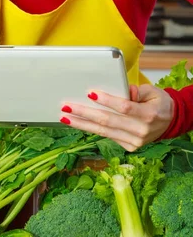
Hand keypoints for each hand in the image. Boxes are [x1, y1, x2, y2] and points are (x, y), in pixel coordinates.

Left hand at [59, 84, 173, 151]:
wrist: (170, 121)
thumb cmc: (159, 103)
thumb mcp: (152, 91)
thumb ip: (136, 91)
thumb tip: (121, 90)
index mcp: (148, 115)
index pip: (124, 107)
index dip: (107, 101)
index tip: (90, 93)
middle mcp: (140, 131)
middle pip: (108, 121)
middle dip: (84, 113)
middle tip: (66, 107)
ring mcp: (134, 142)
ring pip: (103, 131)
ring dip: (81, 124)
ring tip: (65, 117)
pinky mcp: (129, 146)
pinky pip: (107, 136)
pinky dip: (91, 129)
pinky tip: (78, 123)